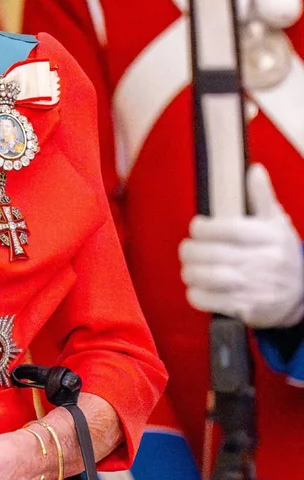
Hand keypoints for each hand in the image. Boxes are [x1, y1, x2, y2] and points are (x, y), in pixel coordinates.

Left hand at [179, 164, 303, 327]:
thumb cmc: (282, 255)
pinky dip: (195, 293)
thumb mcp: (277, 224)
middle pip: (213, 254)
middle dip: (190, 250)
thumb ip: (262, 198)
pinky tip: (196, 287)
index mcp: (270, 238)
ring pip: (207, 277)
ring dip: (190, 271)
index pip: (230, 230)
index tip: (196, 227)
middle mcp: (263, 262)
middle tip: (187, 249)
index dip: (205, 228)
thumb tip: (253, 170)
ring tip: (189, 267)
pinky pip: (208, 300)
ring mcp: (254, 287)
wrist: (300, 297)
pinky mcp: (245, 309)